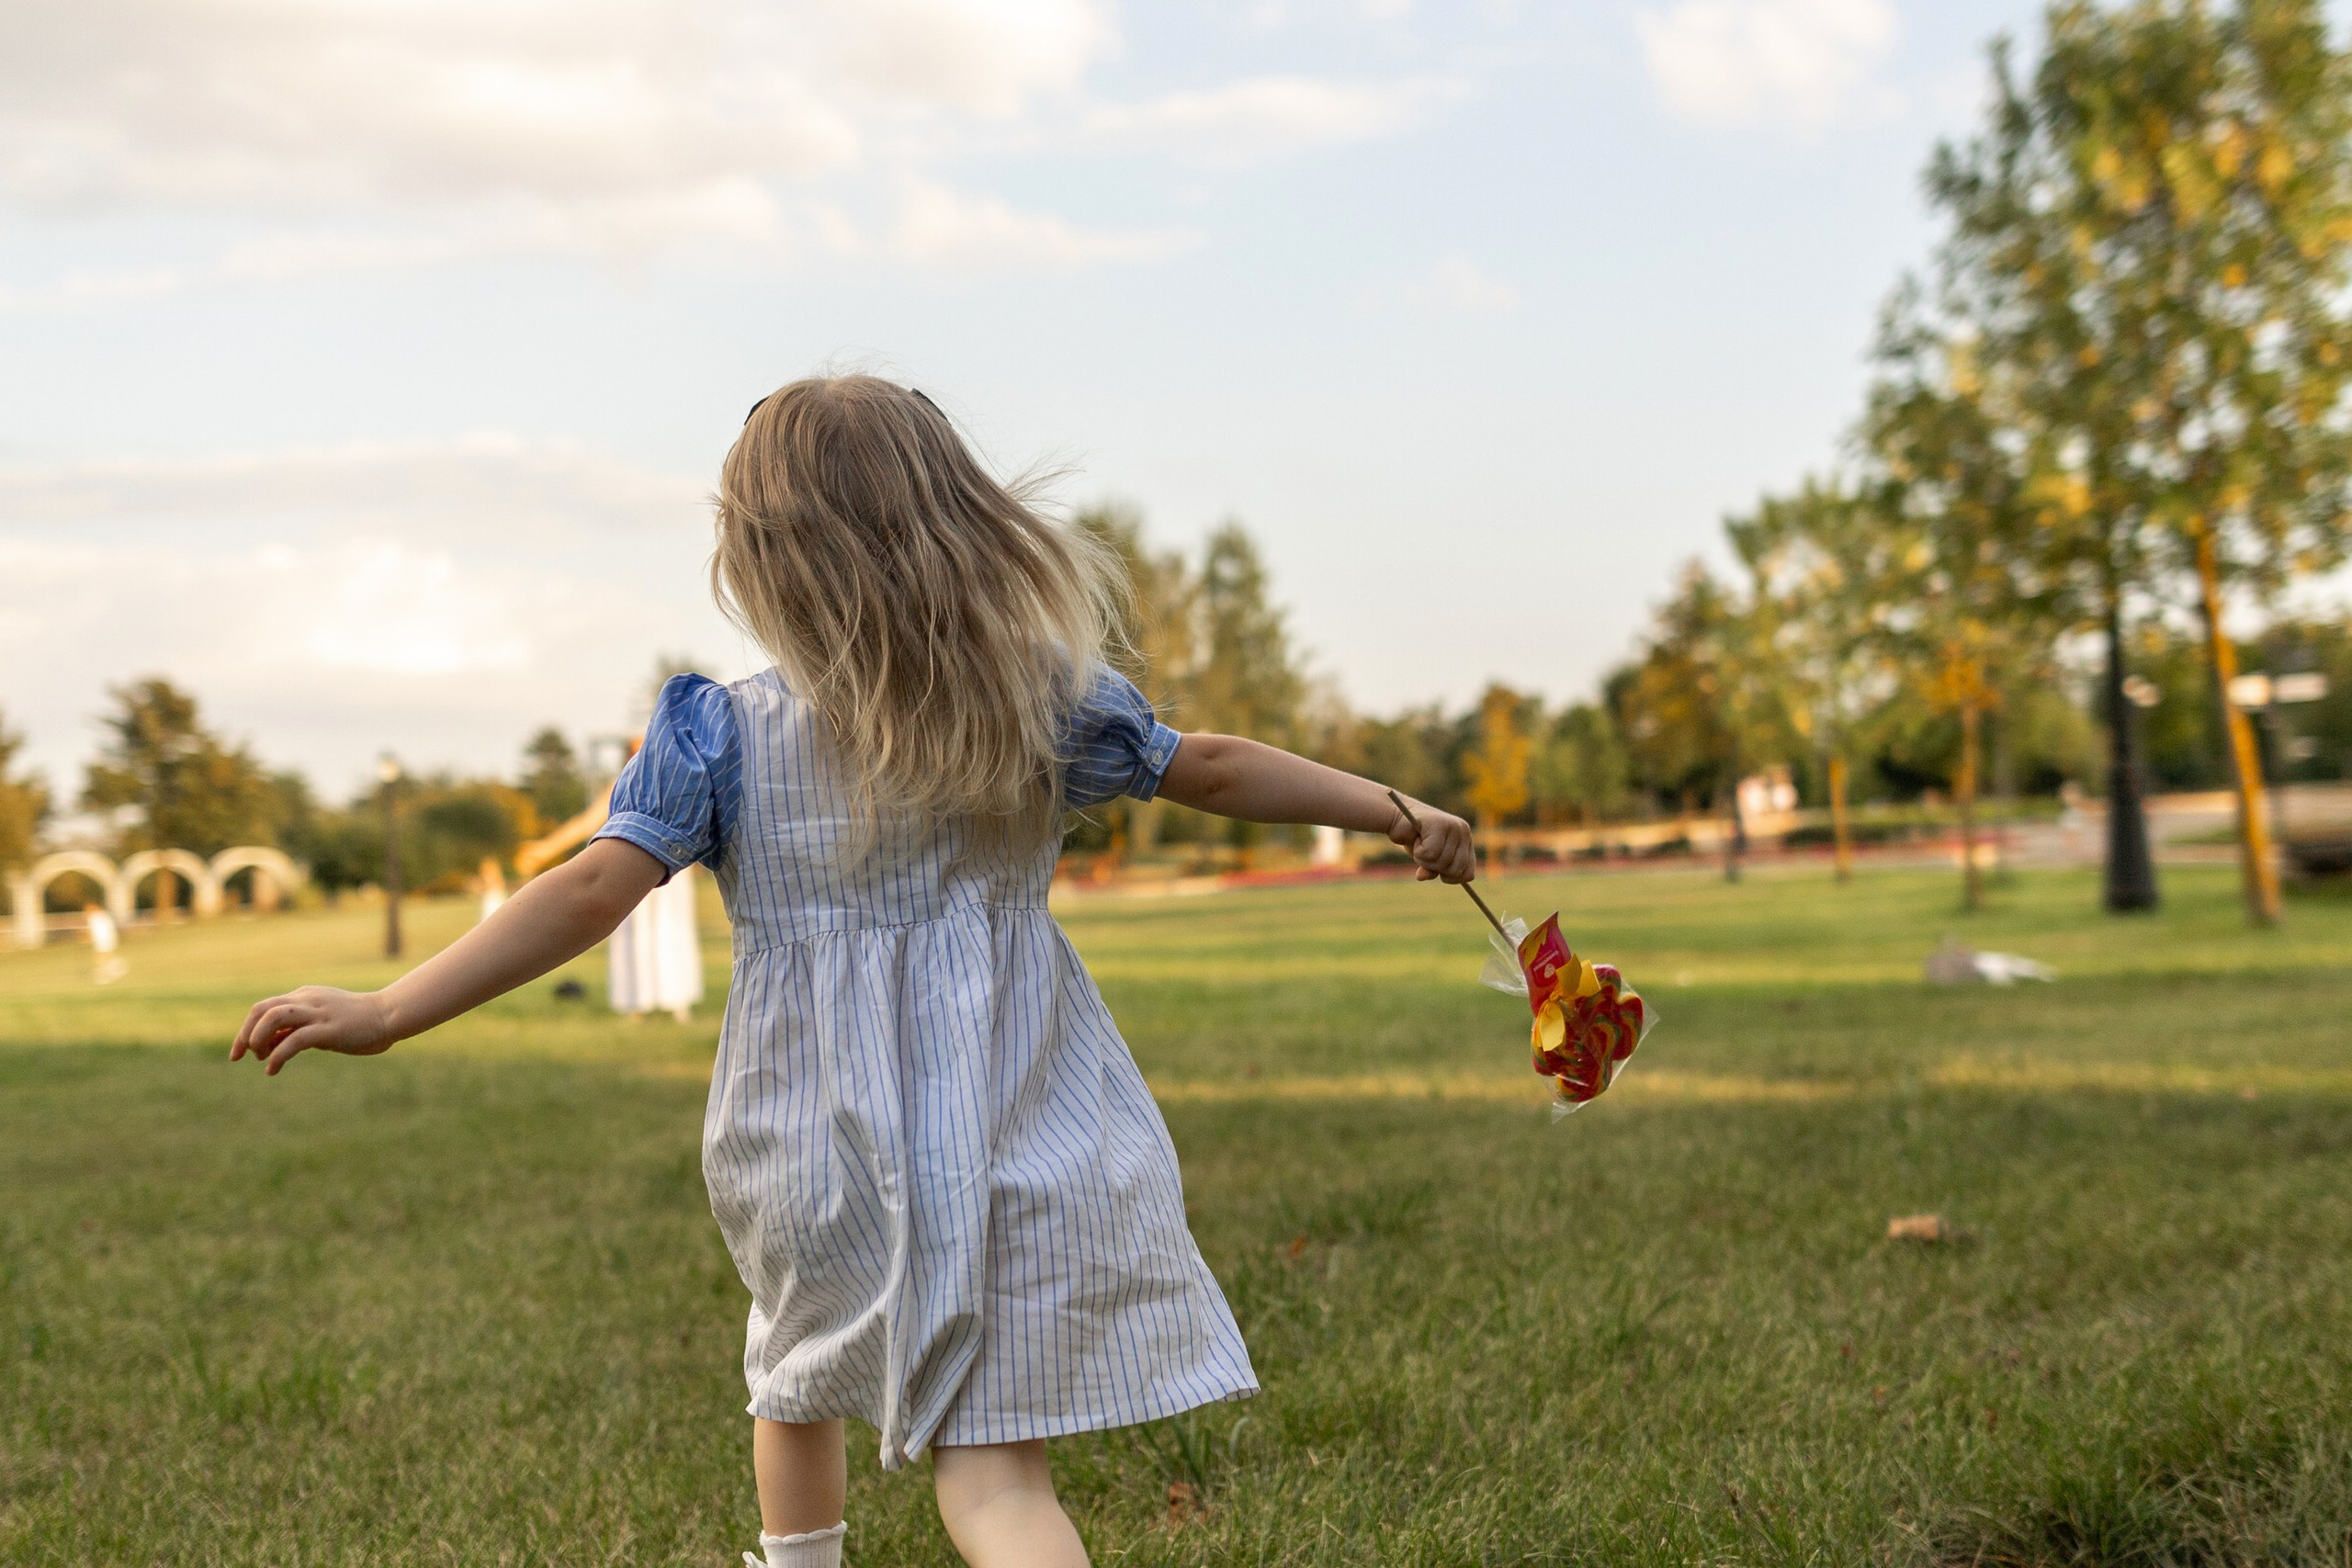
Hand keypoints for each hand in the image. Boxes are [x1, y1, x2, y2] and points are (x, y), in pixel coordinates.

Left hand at [231, 987, 396, 1074]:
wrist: (390, 1015)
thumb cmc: (359, 1022)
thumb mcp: (322, 1023)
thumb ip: (298, 1029)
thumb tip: (272, 1045)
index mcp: (305, 996)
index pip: (264, 1007)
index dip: (247, 1029)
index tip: (239, 1052)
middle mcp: (307, 1000)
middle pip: (261, 1009)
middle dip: (244, 1033)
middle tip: (239, 1056)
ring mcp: (318, 1013)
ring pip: (274, 1017)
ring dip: (258, 1038)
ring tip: (261, 1058)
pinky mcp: (330, 1029)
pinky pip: (294, 1040)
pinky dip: (278, 1056)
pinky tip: (273, 1070)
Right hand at [1388, 801, 1476, 883]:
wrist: (1396, 817)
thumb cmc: (1413, 838)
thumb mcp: (1426, 859)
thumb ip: (1431, 870)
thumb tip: (1422, 877)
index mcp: (1466, 841)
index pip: (1468, 874)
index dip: (1451, 878)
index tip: (1439, 873)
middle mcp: (1463, 832)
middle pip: (1456, 870)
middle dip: (1436, 869)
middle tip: (1425, 854)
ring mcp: (1453, 826)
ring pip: (1442, 862)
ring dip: (1424, 860)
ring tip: (1419, 843)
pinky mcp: (1439, 824)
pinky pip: (1431, 853)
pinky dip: (1419, 852)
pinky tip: (1416, 838)